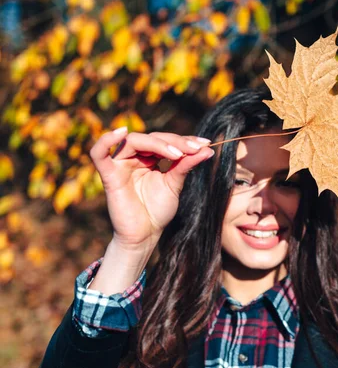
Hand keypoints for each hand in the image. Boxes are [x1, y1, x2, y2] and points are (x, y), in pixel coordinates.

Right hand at [90, 127, 213, 250]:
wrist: (145, 235)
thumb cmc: (158, 210)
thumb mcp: (175, 183)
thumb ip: (186, 164)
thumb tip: (207, 149)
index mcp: (148, 157)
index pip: (165, 140)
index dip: (185, 140)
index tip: (206, 144)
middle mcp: (133, 158)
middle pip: (152, 138)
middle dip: (175, 142)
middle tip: (195, 149)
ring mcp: (120, 165)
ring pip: (134, 141)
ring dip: (158, 144)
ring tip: (178, 154)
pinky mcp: (108, 175)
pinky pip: (99, 153)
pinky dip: (106, 140)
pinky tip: (121, 132)